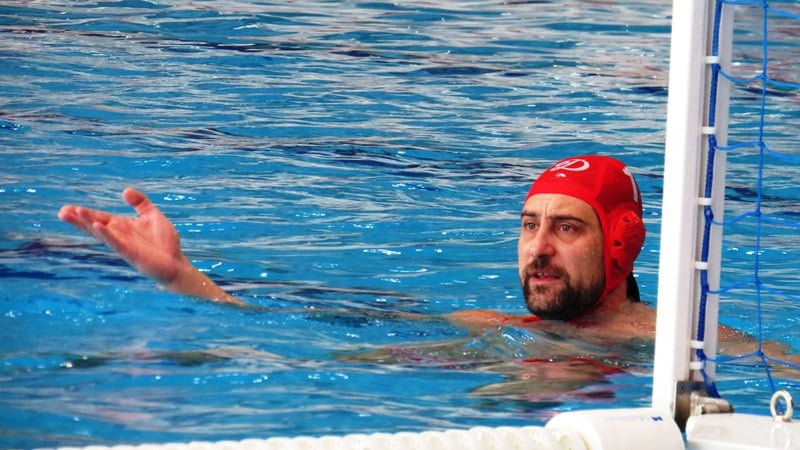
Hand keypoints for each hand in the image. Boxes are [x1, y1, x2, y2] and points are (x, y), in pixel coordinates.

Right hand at [58, 187, 183, 285]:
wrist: (176, 264)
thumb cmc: (164, 242)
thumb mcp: (153, 216)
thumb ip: (140, 203)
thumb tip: (125, 190)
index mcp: (122, 226)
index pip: (99, 218)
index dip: (85, 213)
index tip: (68, 208)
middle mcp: (119, 235)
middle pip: (94, 226)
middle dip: (79, 219)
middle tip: (62, 212)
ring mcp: (123, 245)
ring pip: (102, 233)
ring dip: (88, 224)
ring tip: (74, 213)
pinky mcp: (131, 254)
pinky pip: (116, 243)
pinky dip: (107, 235)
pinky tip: (98, 226)